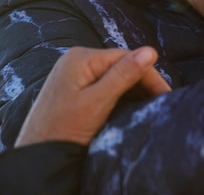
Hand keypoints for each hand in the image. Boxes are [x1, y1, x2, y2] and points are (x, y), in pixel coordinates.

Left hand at [15, 46, 170, 146]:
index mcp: (82, 57)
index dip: (149, 75)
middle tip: (161, 103)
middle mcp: (78, 59)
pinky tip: (131, 106)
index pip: (128, 57)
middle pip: (123, 64)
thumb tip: (151, 51)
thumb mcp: (98, 102)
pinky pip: (106, 83)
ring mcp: (76, 71)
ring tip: (150, 106)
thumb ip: (124, 75)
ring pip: (116, 74)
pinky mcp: (76, 85)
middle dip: (143, 83)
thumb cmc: (63, 129)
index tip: (166, 95)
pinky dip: (121, 94)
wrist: (36, 154)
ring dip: (134, 89)